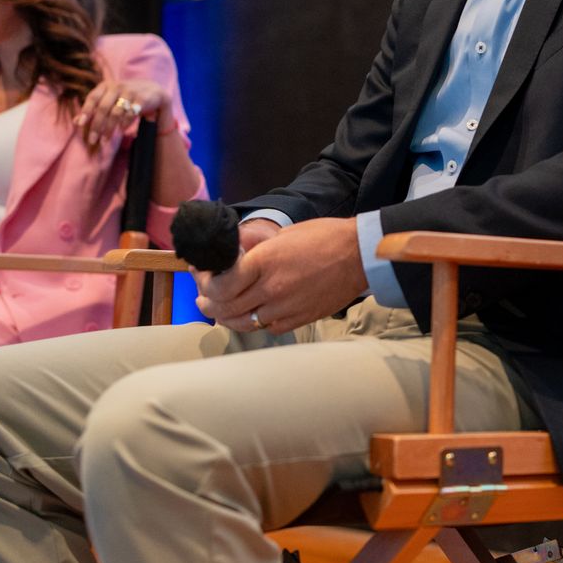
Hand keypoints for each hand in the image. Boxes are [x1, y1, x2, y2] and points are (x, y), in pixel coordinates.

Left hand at [76, 77, 169, 148]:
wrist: (152, 90)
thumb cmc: (125, 96)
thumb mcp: (108, 99)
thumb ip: (93, 109)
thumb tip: (76, 122)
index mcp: (106, 86)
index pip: (92, 98)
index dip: (86, 111)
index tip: (80, 124)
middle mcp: (117, 86)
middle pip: (103, 108)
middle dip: (97, 126)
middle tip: (92, 140)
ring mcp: (130, 92)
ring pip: (116, 113)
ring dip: (109, 128)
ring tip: (105, 140)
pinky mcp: (142, 99)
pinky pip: (130, 114)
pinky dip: (125, 124)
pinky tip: (121, 131)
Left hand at [196, 217, 366, 336]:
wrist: (360, 255)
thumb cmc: (324, 238)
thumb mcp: (283, 234)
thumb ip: (255, 249)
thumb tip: (232, 256)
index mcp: (265, 262)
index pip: (220, 286)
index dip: (205, 285)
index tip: (202, 277)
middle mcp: (272, 288)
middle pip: (227, 309)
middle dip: (209, 305)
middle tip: (202, 300)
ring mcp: (287, 307)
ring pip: (244, 324)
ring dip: (228, 318)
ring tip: (221, 312)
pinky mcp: (300, 319)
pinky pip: (268, 328)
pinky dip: (256, 323)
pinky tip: (253, 315)